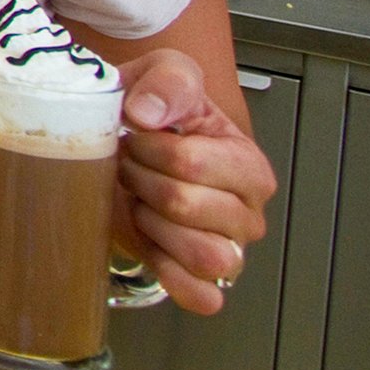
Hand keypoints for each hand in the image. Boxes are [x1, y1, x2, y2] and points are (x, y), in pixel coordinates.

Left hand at [114, 49, 275, 314]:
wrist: (122, 145)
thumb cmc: (152, 114)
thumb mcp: (163, 73)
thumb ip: (168, 81)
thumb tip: (150, 114)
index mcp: (247, 164)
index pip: (192, 164)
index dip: (148, 150)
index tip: (136, 136)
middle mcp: (247, 211)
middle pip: (186, 206)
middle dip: (142, 183)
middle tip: (131, 167)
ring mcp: (229, 249)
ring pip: (200, 255)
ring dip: (153, 226)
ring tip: (141, 202)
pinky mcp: (204, 280)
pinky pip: (201, 296)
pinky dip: (171, 275)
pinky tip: (151, 243)